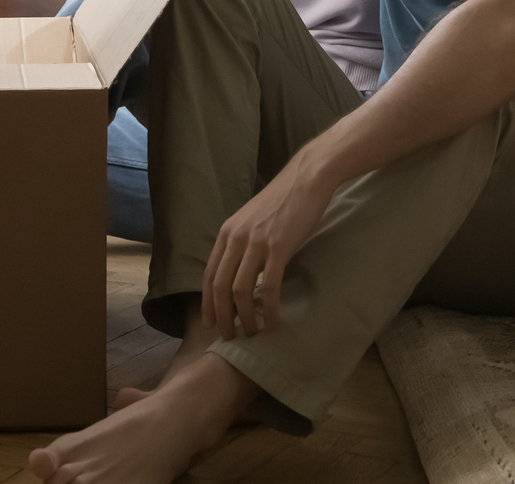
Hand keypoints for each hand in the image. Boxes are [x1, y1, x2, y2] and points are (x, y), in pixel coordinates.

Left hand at [202, 149, 336, 338]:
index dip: (208, 302)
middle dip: (221, 317)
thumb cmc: (284, 200)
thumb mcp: (253, 220)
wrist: (306, 178)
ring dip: (244, 317)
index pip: (209, 274)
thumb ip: (243, 242)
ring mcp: (256, 243)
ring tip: (251, 333)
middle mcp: (236, 238)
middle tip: (229, 337)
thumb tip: (241, 270)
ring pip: (240, 290)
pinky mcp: (279, 247)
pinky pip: (268, 286)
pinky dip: (268, 309)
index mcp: (227, 233)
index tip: (210, 323)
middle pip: (220, 287)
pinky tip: (273, 322)